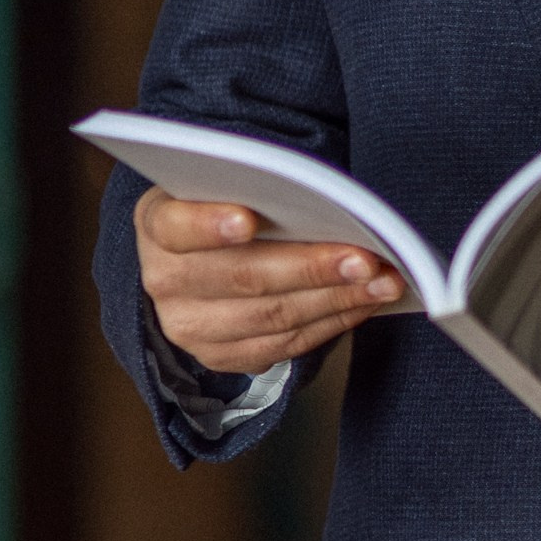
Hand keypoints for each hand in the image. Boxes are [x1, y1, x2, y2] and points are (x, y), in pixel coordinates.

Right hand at [135, 191, 405, 375]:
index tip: (248, 218)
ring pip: (271, 317)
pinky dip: (331, 322)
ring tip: (382, 282)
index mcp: (157, 224)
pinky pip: (284, 345)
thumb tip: (324, 197)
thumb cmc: (227, 204)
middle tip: (365, 257)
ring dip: (336, 299)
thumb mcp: (226, 183)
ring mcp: (189, 326)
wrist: (201, 259)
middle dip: (312, 267)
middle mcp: (164, 280)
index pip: (176, 225)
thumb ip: (257, 185)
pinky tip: (364, 303)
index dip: (209, 224)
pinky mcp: (221, 356)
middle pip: (243, 277)